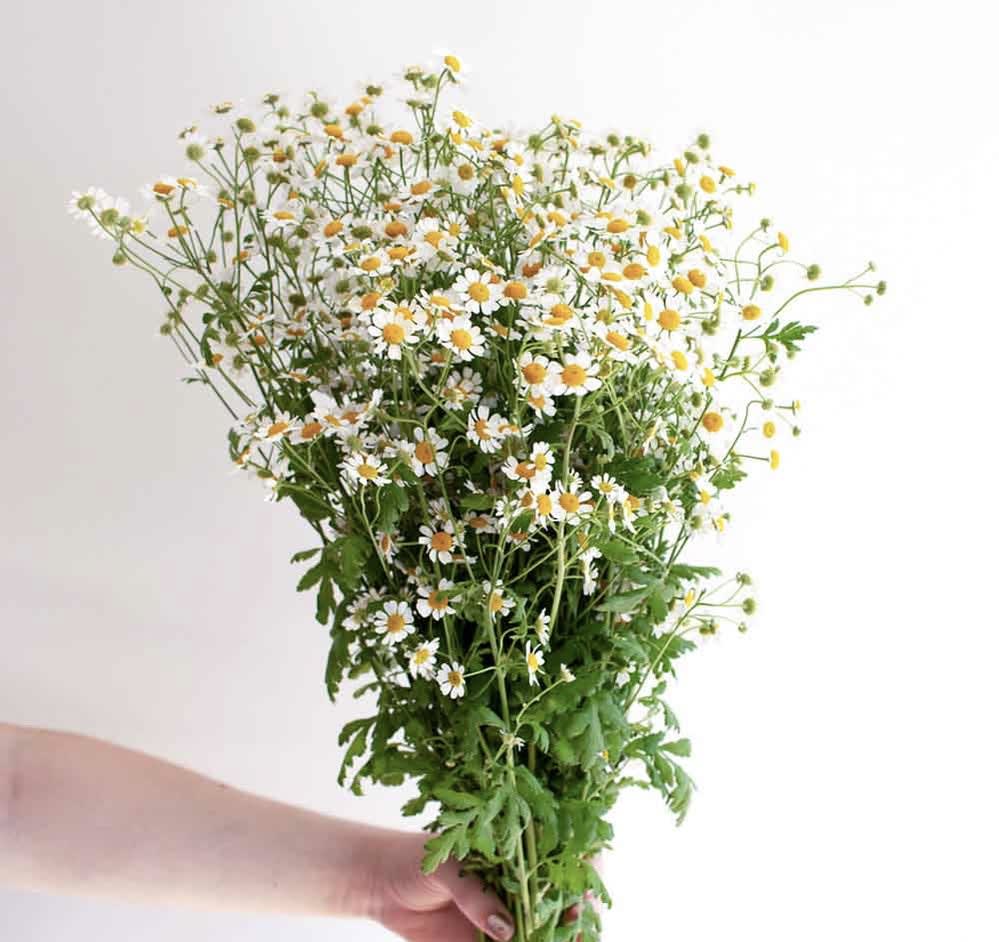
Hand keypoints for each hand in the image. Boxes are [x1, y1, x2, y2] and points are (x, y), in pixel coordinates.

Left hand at [362, 828, 605, 941]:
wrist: (381, 885)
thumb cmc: (417, 856)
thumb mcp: (448, 864)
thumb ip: (476, 894)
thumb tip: (505, 930)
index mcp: (516, 851)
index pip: (564, 855)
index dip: (585, 870)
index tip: (589, 888)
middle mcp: (519, 884)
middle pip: (563, 901)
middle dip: (578, 915)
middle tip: (578, 928)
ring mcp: (506, 917)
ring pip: (545, 933)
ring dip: (559, 938)